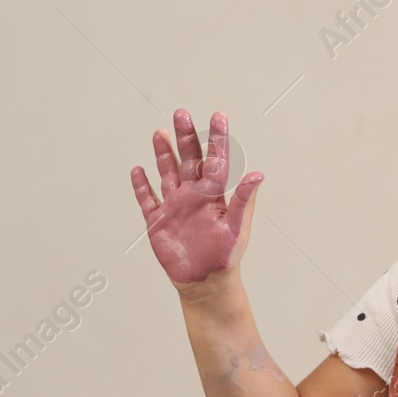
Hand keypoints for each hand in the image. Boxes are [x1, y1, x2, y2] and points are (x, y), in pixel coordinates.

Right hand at [130, 109, 264, 285]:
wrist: (206, 283)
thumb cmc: (226, 256)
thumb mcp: (236, 227)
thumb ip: (243, 200)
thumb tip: (259, 175)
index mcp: (213, 195)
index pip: (215, 160)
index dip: (216, 139)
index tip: (218, 116)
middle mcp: (194, 196)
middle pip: (188, 160)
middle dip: (184, 137)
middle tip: (181, 113)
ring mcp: (175, 207)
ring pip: (167, 174)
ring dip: (163, 155)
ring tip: (160, 133)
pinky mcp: (158, 222)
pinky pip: (147, 200)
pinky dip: (142, 186)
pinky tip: (138, 170)